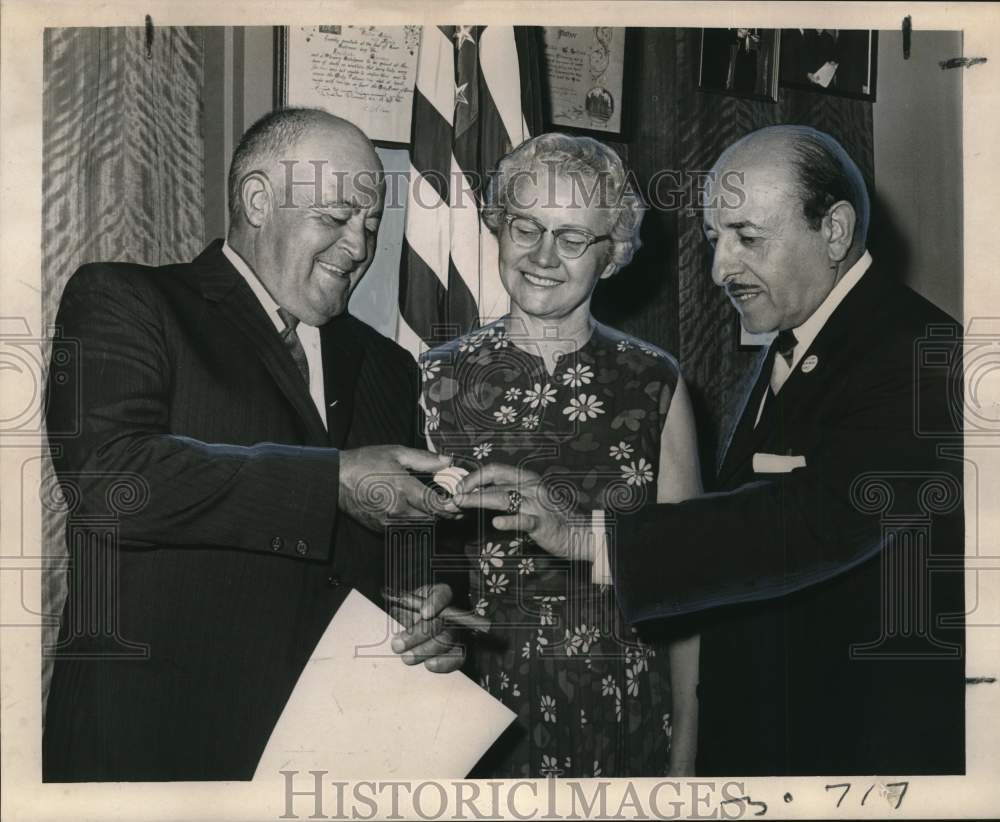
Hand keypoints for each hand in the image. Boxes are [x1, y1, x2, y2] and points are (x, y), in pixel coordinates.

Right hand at [338, 446, 456, 530]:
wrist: (336, 479)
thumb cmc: (365, 463)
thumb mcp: (396, 453)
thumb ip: (424, 459)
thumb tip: (447, 461)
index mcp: (403, 488)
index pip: (435, 504)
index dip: (451, 506)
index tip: (459, 502)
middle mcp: (397, 508)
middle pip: (431, 518)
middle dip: (444, 513)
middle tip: (453, 504)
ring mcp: (388, 521)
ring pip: (419, 524)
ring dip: (429, 517)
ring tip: (435, 505)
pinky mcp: (381, 527)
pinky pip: (404, 527)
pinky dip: (412, 520)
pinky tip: (413, 509)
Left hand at [387, 584, 466, 672]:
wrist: (415, 624)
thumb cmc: (411, 610)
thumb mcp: (405, 602)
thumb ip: (404, 605)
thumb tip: (400, 611)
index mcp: (440, 594)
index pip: (442, 594)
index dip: (435, 603)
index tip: (424, 613)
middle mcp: (451, 611)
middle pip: (442, 621)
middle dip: (419, 634)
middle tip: (398, 645)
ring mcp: (457, 630)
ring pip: (448, 640)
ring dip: (426, 650)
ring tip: (407, 657)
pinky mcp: (459, 650)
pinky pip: (458, 657)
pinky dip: (443, 662)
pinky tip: (429, 664)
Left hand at [452, 463, 590, 560]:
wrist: (579, 532)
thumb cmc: (551, 516)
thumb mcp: (528, 500)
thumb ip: (507, 494)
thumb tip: (477, 494)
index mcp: (526, 478)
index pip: (495, 470)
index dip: (473, 476)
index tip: (457, 487)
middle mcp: (530, 486)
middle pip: (496, 479)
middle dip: (471, 485)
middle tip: (453, 495)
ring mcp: (537, 504)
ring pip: (504, 497)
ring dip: (479, 500)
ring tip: (462, 503)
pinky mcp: (543, 523)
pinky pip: (524, 520)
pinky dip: (510, 521)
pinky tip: (497, 523)